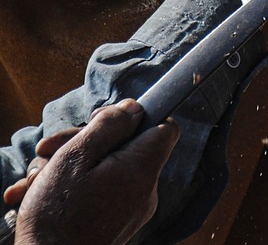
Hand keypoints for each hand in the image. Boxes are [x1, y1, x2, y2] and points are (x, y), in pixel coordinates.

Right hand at [6, 100, 178, 244]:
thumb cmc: (57, 215)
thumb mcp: (77, 155)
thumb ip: (109, 125)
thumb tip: (134, 108)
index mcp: (142, 168)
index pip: (166, 127)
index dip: (138, 115)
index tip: (105, 119)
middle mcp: (145, 190)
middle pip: (126, 145)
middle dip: (86, 141)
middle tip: (49, 149)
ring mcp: (132, 208)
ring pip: (107, 166)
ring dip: (71, 164)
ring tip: (38, 178)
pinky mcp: (117, 221)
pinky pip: (102, 189)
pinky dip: (75, 186)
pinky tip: (41, 191)